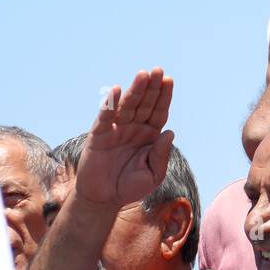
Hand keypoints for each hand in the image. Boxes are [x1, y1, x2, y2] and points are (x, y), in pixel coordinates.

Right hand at [75, 68, 174, 207]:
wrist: (104, 199)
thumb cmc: (130, 187)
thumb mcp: (153, 175)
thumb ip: (161, 155)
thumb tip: (170, 132)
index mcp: (150, 135)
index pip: (159, 111)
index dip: (164, 96)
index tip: (169, 79)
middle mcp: (134, 128)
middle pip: (145, 103)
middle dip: (151, 87)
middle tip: (158, 70)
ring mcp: (117, 129)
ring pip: (127, 106)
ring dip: (134, 90)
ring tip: (142, 74)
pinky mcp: (100, 135)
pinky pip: (105, 117)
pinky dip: (110, 104)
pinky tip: (116, 91)